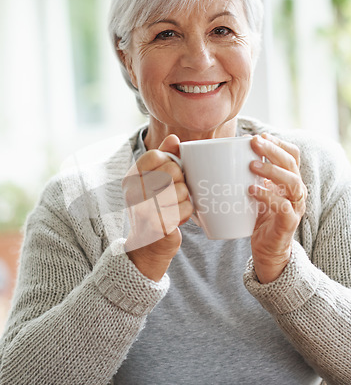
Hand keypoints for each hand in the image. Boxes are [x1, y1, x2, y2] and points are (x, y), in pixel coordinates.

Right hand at [123, 134, 192, 281]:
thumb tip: (174, 138)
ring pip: (181, 190)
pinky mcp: (158, 225)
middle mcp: (133, 192)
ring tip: (173, 207)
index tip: (168, 177)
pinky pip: (186, 208)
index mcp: (131, 177)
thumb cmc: (153, 208)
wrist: (147, 246)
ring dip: (184, 199)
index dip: (170, 163)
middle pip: (172, 171)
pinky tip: (175, 219)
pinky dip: (186, 213)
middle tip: (173, 195)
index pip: (156, 155)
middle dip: (180, 182)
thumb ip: (163, 158)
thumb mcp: (154, 181)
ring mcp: (143, 208)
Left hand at [248, 133, 306, 283]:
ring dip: (272, 171)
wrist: (268, 251)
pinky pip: (283, 207)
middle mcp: (296, 191)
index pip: (292, 155)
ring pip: (292, 183)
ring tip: (251, 165)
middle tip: (254, 142)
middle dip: (273, 150)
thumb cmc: (259, 218)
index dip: (279, 143)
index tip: (260, 136)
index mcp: (289, 181)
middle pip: (292, 164)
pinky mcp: (288, 223)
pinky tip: (252, 190)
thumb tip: (224, 156)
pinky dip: (268, 196)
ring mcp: (295, 207)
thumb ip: (249, 176)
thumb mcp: (255, 192)